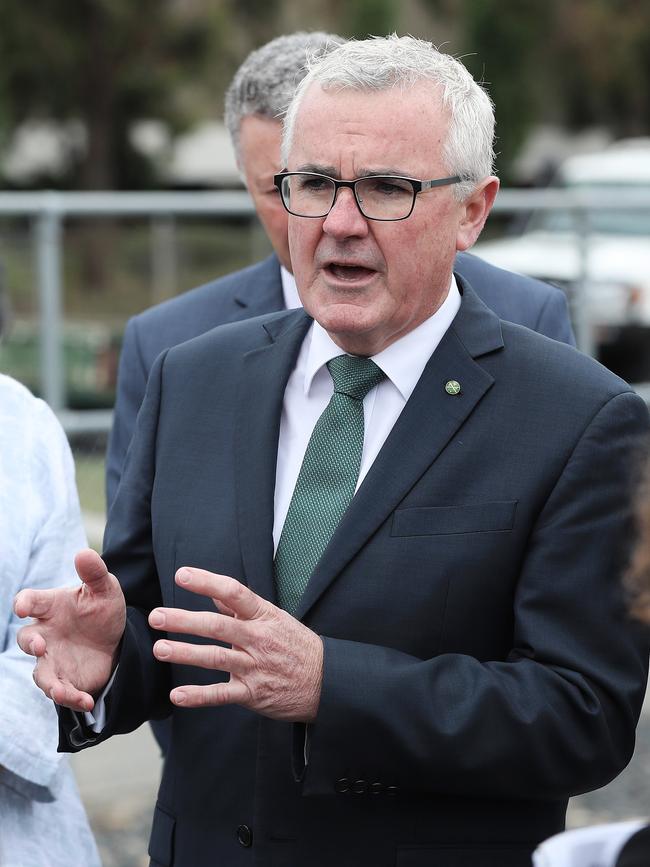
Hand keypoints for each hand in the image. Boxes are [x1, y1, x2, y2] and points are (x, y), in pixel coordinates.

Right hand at [14, 549, 125, 711]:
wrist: (114, 639)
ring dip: (49, 682)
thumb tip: (84, 553)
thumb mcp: (105, 589)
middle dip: (31, 644)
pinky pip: (62, 692)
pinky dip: (71, 698)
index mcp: (50, 607)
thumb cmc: (101, 609)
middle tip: (42, 645)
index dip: (24, 603)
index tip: (22, 606)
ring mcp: (53, 659)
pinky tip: (85, 701)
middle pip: (27, 640)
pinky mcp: (65, 679)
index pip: (30, 601)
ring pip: (41, 674)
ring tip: (60, 690)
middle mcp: (46, 634)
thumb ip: (94, 573)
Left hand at [149, 568, 322, 721]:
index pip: (233, 593)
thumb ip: (241, 608)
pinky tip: (177, 695)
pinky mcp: (253, 694)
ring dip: (185, 653)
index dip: (206, 582)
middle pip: (218, 626)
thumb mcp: (274, 618)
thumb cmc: (297, 645)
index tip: (181, 575)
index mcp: (263, 616)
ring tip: (160, 649)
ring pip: (216, 658)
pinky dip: (199, 696)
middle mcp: (258, 639)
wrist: (327, 681)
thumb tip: (214, 591)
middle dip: (184, 620)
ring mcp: (255, 667)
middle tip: (157, 616)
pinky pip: (222, 694)